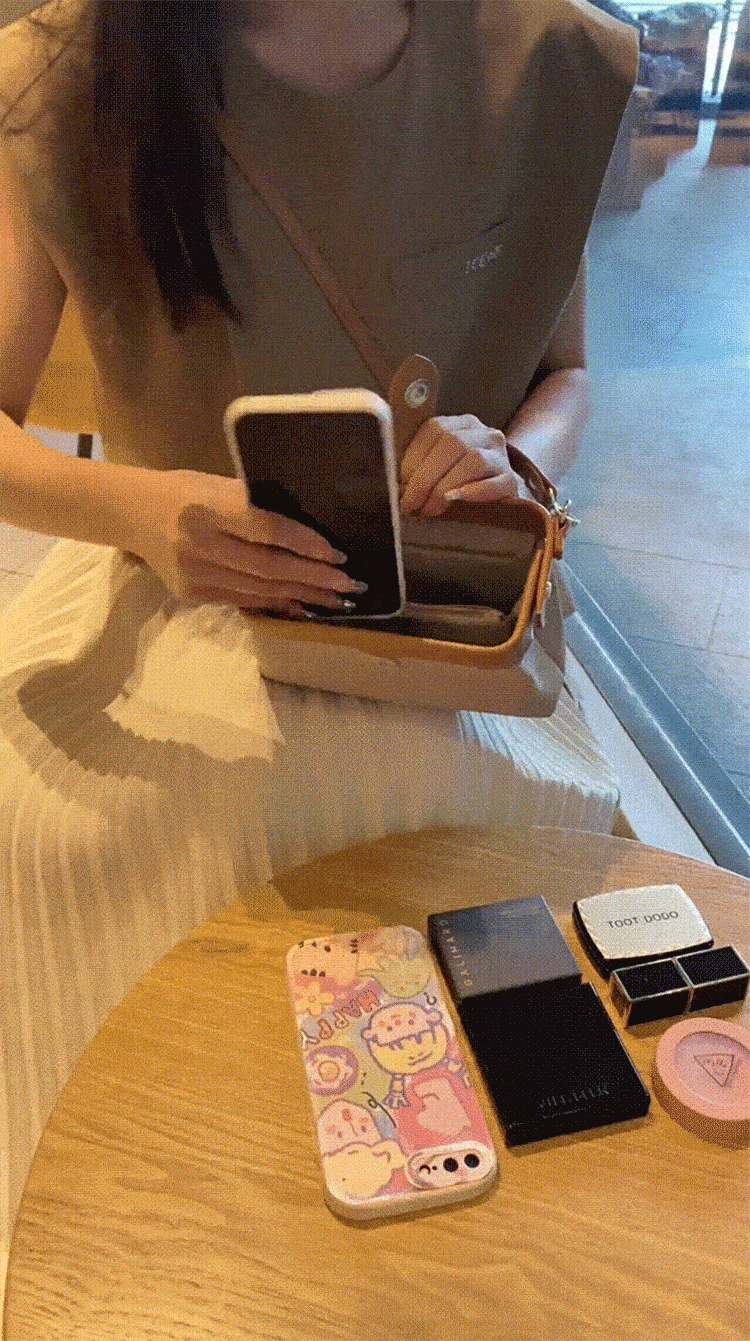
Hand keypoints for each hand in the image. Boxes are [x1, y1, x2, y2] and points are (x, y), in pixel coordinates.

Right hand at [132, 469, 361, 615]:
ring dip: (302, 596)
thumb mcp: (218, 484)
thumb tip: (310, 531)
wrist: (131, 513)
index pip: (267, 530)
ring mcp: (195, 574)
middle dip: (314, 578)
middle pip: (269, 567)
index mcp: (208, 506)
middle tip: (349, 584)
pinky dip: (277, 604)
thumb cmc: (184, 490)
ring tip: (336, 599)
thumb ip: (256, 506)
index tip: (338, 554)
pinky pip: (244, 601)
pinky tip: (302, 605)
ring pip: (259, 590)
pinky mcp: (193, 594)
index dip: (306, 544)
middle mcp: (200, 544)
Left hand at [399, 415, 520, 516]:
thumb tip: (395, 486)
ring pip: (474, 460)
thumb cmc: (460, 481)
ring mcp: (502, 456)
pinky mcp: (513, 480)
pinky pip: (498, 482)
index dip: (413, 457)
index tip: (400, 484)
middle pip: (453, 444)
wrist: (500, 492)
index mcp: (462, 424)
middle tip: (411, 504)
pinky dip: (476, 491)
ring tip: (430, 509)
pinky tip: (458, 499)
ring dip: (445, 486)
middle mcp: (484, 434)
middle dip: (426, 477)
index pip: (434, 429)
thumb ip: (420, 466)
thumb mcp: (440, 465)